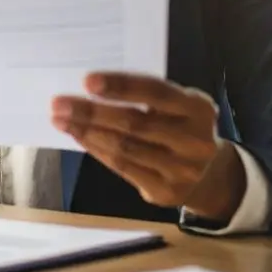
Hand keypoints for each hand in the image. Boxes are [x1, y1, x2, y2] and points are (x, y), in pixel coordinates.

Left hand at [51, 73, 245, 221]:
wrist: (212, 176)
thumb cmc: (182, 125)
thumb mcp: (178, 104)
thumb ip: (147, 94)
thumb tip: (93, 85)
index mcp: (197, 108)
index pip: (155, 92)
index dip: (121, 86)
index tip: (87, 80)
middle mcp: (193, 140)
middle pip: (134, 123)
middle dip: (92, 112)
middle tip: (59, 102)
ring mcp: (181, 169)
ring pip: (124, 147)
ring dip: (87, 131)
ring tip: (60, 118)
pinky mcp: (165, 191)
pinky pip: (122, 167)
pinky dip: (96, 149)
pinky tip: (78, 135)